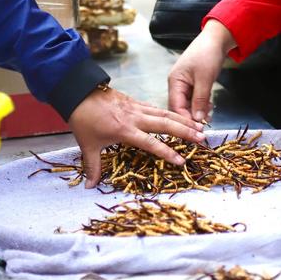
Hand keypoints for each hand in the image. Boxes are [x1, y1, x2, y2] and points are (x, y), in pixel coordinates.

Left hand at [68, 86, 204, 187]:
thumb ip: (92, 166)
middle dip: (185, 131)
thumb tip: (90, 186)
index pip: (150, 143)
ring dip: (182, 119)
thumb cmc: (83, 120)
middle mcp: (135, 118)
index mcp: (124, 130)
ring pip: (164, 113)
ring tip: (198, 125)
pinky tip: (179, 116)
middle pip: (165, 124)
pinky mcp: (135, 101)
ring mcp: (137, 107)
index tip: (181, 161)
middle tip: (202, 138)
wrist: (78, 92)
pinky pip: (156, 108)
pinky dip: (169, 112)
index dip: (166, 152)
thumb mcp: (86, 145)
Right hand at [168, 20, 235, 120]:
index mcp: (174, 81)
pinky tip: (209, 106)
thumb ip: (200, 100)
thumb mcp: (205, 78)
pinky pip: (194, 99)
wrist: (217, 39)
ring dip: (198, 111)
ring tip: (209, 114)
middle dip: (192, 117)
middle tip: (205, 124)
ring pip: (188, 105)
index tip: (197, 130)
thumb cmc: (208, 54)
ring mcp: (184, 84)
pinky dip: (201, 104)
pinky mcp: (193, 84)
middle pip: (180, 108)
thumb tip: (197, 120)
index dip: (185, 120)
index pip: (175, 107)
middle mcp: (176, 84)